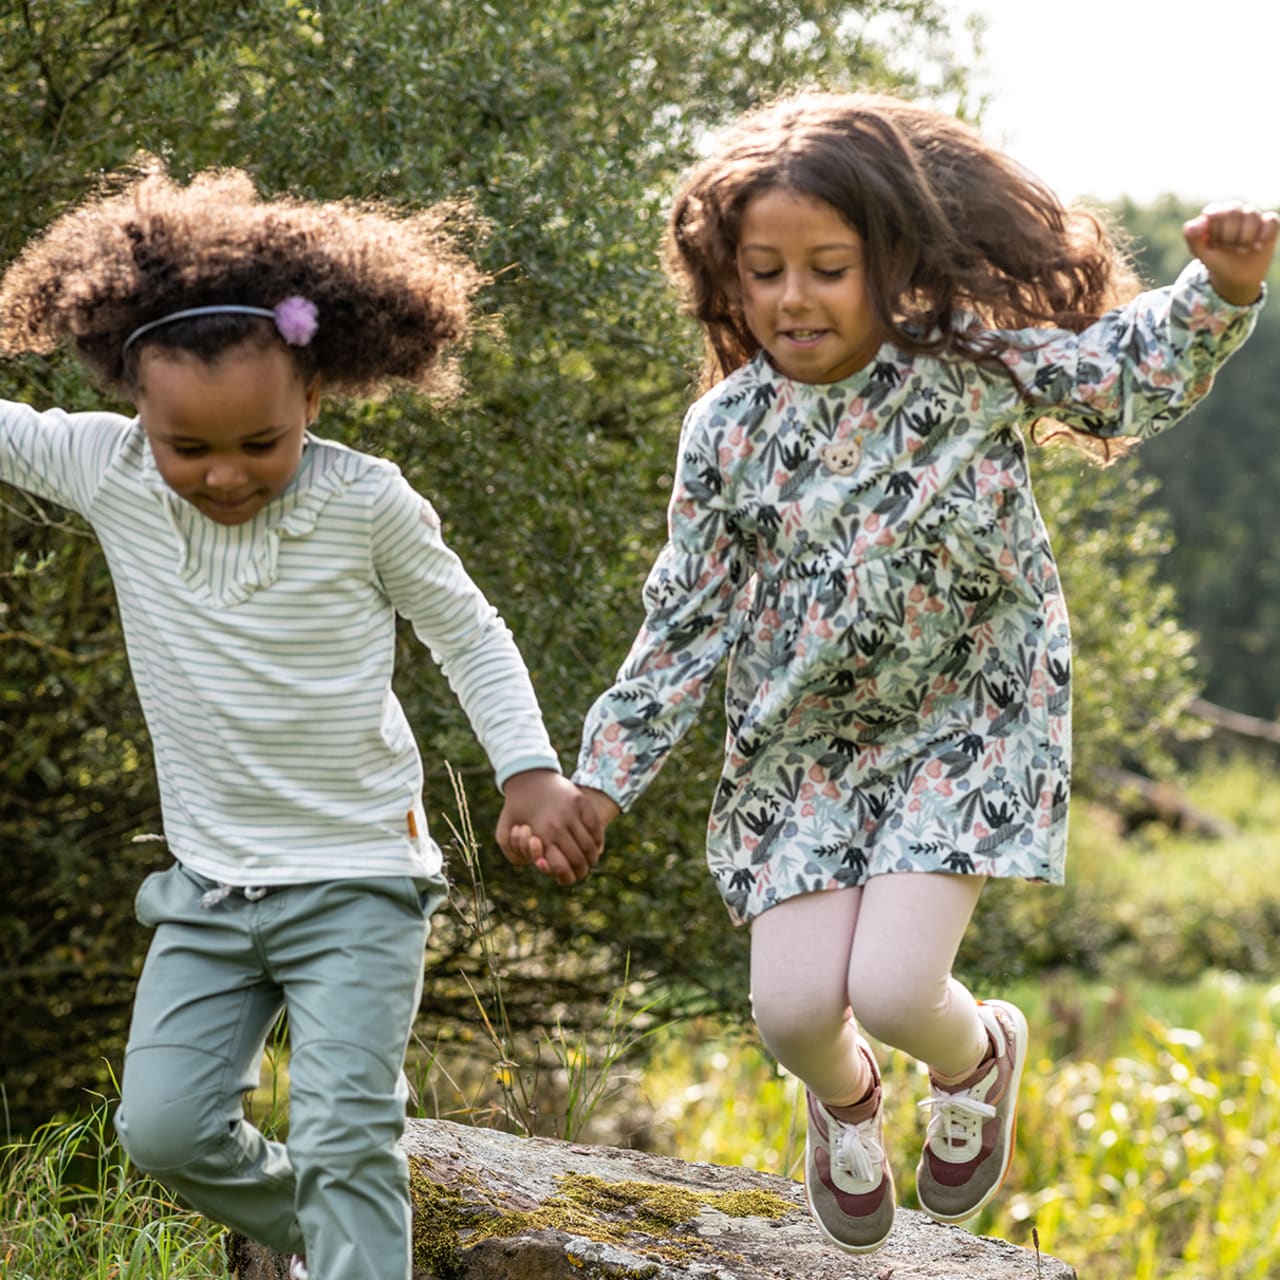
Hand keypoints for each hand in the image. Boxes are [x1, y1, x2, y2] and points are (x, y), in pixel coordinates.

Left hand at [504, 786, 619, 883]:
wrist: (527, 777)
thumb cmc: (515, 809)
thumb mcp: (504, 833)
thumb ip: (515, 855)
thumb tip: (540, 863)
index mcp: (541, 836)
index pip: (561, 868)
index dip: (564, 876)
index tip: (561, 872)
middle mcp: (558, 826)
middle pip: (579, 860)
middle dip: (580, 870)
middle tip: (580, 871)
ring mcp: (572, 813)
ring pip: (590, 846)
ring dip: (591, 858)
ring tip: (589, 861)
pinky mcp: (581, 803)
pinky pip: (596, 827)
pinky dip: (598, 841)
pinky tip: (596, 846)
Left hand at [1183, 202, 1277, 305]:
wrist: (1236, 277)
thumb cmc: (1217, 262)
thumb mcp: (1201, 253)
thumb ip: (1192, 237)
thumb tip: (1199, 222)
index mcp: (1216, 215)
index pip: (1214, 212)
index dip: (1215, 230)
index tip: (1215, 244)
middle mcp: (1234, 212)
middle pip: (1233, 209)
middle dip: (1229, 234)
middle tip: (1229, 248)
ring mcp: (1252, 216)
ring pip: (1251, 214)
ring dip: (1245, 237)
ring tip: (1242, 250)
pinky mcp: (1269, 224)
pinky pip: (1271, 220)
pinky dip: (1264, 235)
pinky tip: (1258, 247)